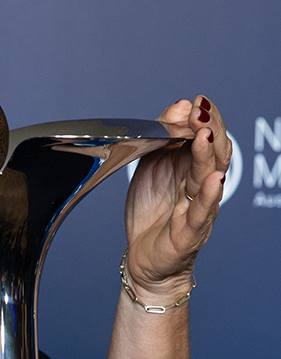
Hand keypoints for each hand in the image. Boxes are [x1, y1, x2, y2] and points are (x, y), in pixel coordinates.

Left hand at [124, 97, 230, 298]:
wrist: (144, 257)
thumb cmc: (153, 210)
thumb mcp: (151, 164)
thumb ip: (163, 135)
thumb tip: (179, 105)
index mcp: (190, 167)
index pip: (207, 137)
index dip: (205, 119)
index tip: (198, 101)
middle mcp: (200, 185)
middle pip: (214, 154)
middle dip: (211, 129)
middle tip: (202, 111)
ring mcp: (197, 208)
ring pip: (208, 178)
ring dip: (207, 155)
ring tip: (205, 134)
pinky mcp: (189, 233)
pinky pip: (201, 212)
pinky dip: (208, 195)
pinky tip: (213, 180)